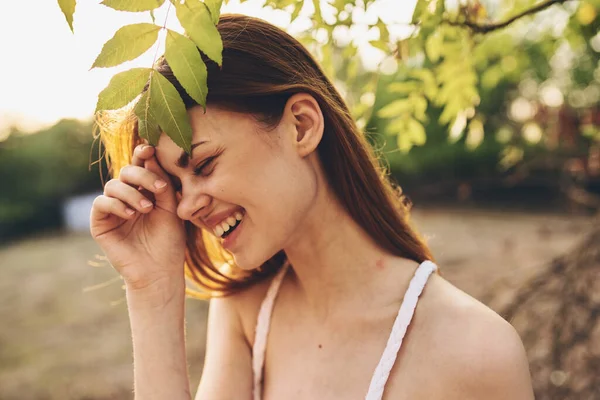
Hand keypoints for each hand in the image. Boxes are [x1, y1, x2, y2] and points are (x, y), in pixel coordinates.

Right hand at [90, 144, 185, 288]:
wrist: (160, 270)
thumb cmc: (169, 240)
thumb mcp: (171, 207)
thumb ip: (162, 183)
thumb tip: (150, 155)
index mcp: (145, 190)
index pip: (141, 165)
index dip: (143, 153)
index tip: (151, 149)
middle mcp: (127, 196)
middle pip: (126, 171)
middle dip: (142, 175)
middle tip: (159, 188)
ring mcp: (112, 209)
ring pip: (113, 185)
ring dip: (131, 193)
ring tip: (147, 209)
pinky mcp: (100, 223)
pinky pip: (101, 203)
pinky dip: (116, 204)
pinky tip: (131, 214)